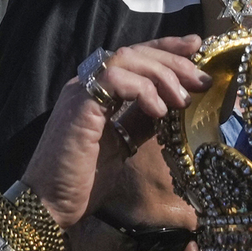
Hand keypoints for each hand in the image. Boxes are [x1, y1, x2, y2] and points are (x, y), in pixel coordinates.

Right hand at [25, 40, 212, 228]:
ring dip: (162, 75)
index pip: (135, 56)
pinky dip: (142, 90)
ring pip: (127, 60)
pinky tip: (159, 110)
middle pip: (135, 53)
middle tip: (200, 80)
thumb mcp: (123, 144)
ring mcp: (80, 91)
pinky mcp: (79, 105)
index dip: (166, 47)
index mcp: (97, 90)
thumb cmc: (83, 180)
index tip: (196, 46)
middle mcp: (87, 83)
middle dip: (173, 61)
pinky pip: (115, 81)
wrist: (51, 205)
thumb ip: (142, 121)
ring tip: (182, 100)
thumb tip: (173, 105)